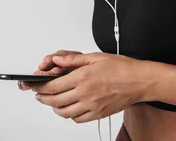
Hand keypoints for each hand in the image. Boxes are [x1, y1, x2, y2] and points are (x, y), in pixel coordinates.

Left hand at [27, 52, 150, 122]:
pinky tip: (70, 108)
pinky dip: (70, 115)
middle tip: (40, 95)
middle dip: (43, 98)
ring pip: (64, 113)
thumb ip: (73, 60)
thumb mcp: (95, 57)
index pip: (53, 86)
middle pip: (55, 101)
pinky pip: (78, 119)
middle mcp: (85, 94)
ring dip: (54, 108)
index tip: (35, 86)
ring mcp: (91, 106)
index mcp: (83, 78)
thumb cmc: (122, 68)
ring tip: (52, 102)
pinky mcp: (98, 114)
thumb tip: (57, 60)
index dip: (40, 87)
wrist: (140, 81)